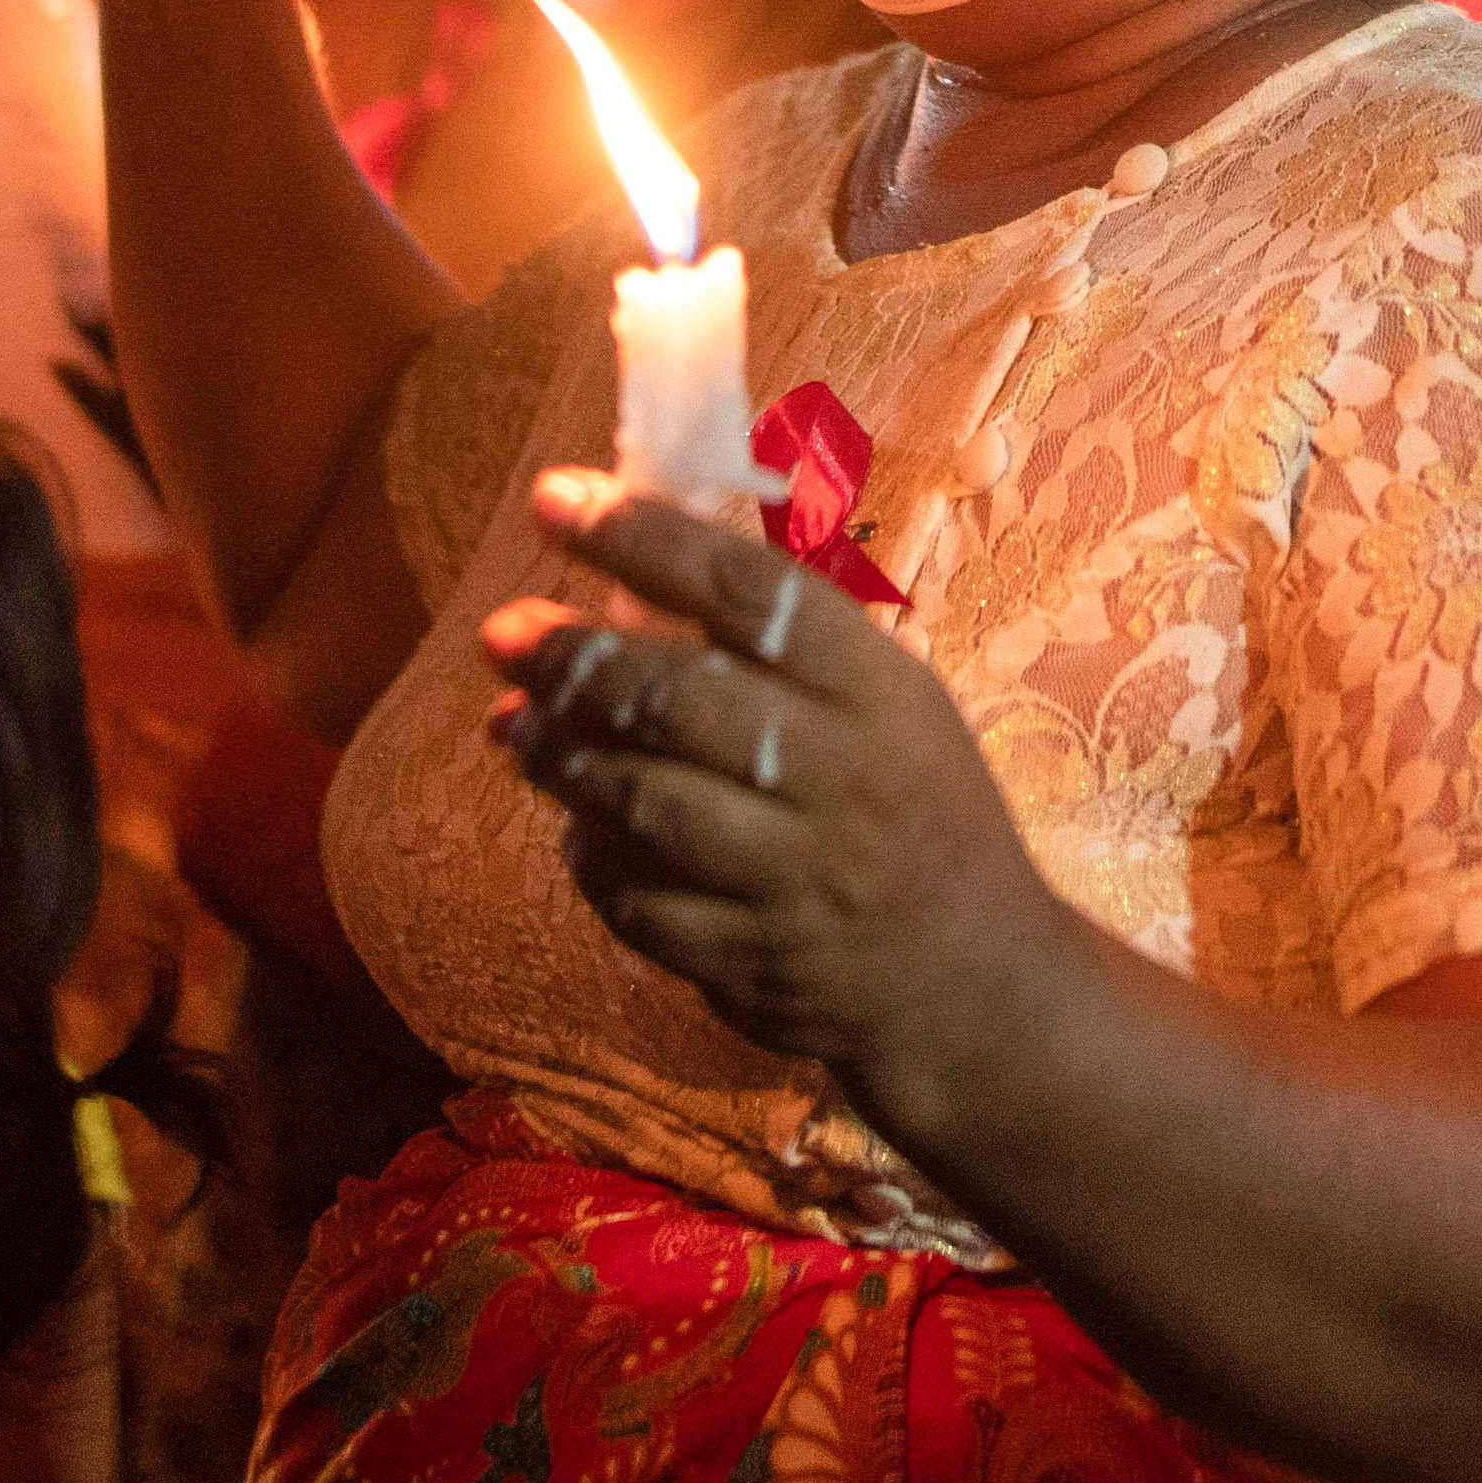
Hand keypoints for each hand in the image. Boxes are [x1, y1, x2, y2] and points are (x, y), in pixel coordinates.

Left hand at [486, 469, 1072, 1119]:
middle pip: (677, 696)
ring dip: (561, 754)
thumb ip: (783, 646)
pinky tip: (574, 829)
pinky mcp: (752, 960)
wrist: (975, 982)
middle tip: (506, 631)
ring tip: (513, 722)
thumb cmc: (918, 810)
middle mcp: (840, 776)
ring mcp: (795, 876)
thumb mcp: (893, 705)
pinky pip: (638, 901)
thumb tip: (626, 581)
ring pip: (643, 800)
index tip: (557, 500)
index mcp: (879, 691)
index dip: (641, 538)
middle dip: (572, 656)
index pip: (748, 591)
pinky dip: (592, 859)